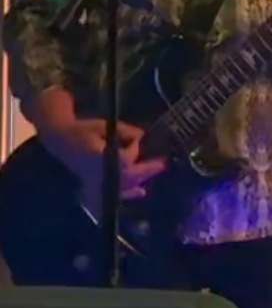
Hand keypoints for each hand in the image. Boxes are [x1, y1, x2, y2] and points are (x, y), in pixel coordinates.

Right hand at [41, 119, 166, 207]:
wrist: (59, 139)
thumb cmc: (82, 130)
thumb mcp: (104, 125)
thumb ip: (124, 131)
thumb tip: (142, 136)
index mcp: (98, 157)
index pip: (123, 160)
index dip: (133, 150)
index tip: (137, 139)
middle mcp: (97, 172)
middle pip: (127, 176)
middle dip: (146, 170)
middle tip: (163, 163)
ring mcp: (94, 181)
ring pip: (122, 187)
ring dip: (140, 181)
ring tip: (156, 171)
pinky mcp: (93, 184)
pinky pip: (112, 193)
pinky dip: (127, 193)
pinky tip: (140, 192)